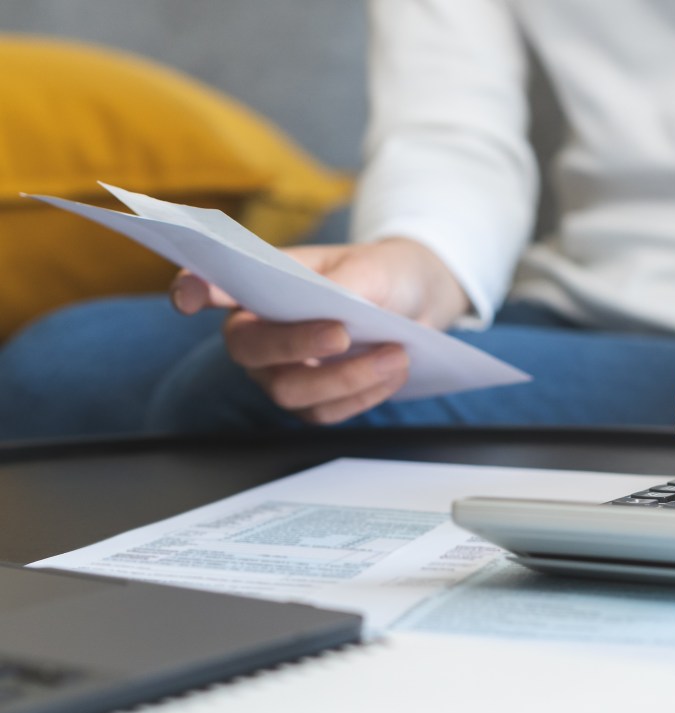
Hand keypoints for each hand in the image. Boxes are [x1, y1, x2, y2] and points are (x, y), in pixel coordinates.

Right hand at [169, 238, 469, 423]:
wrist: (413, 303)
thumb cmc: (380, 275)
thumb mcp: (371, 267)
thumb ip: (347, 284)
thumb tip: (336, 308)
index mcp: (259, 286)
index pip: (209, 285)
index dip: (191, 291)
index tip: (189, 297)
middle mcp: (257, 333)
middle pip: (249, 350)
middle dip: (295, 344)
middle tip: (342, 333)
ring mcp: (278, 372)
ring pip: (289, 391)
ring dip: (346, 377)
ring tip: (394, 354)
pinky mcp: (309, 402)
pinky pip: (323, 412)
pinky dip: (362, 395)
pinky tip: (392, 371)